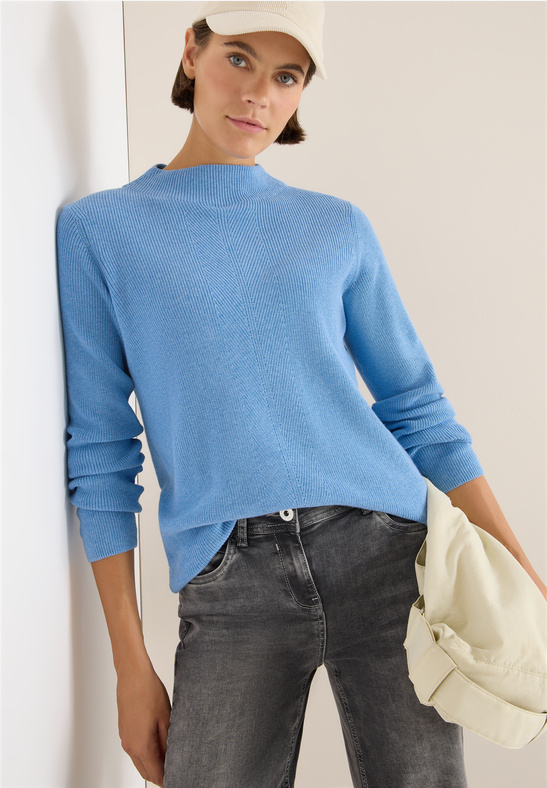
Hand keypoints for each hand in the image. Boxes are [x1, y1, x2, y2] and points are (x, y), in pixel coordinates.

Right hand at [116, 662, 171, 786]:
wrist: (132, 675)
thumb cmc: (148, 691)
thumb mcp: (166, 719)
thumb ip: (168, 743)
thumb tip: (172, 758)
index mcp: (141, 745)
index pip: (155, 774)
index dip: (167, 780)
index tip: (177, 778)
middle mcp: (130, 746)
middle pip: (145, 772)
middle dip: (159, 775)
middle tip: (174, 772)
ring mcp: (125, 739)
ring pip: (139, 762)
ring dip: (152, 765)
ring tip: (169, 759)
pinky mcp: (124, 731)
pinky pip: (135, 750)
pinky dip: (145, 754)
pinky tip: (157, 745)